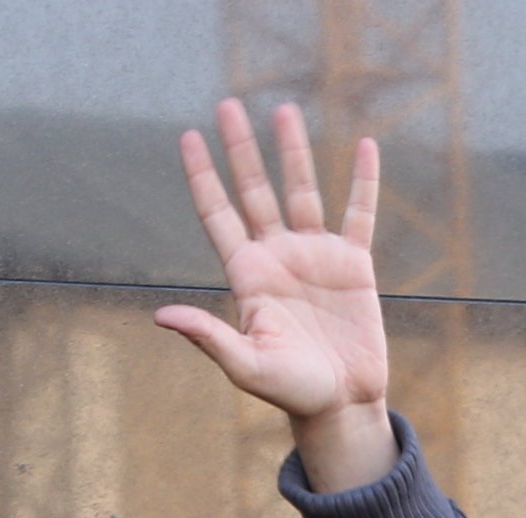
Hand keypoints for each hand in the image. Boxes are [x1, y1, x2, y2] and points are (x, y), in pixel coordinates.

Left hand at [156, 100, 396, 494]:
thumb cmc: (289, 391)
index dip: (203, 176)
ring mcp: (315, 257)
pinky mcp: (353, 265)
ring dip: (293, 152)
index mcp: (248, 276)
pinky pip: (358, 213)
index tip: (189, 138)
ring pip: (302, 191)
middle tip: (228, 105)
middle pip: (255, 191)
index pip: (219, 215)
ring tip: (285, 110)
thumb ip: (208, 337)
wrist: (341, 405)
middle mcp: (277, 257)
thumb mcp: (245, 365)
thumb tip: (161, 316)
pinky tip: (363, 147)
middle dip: (241, 149)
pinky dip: (363, 182)